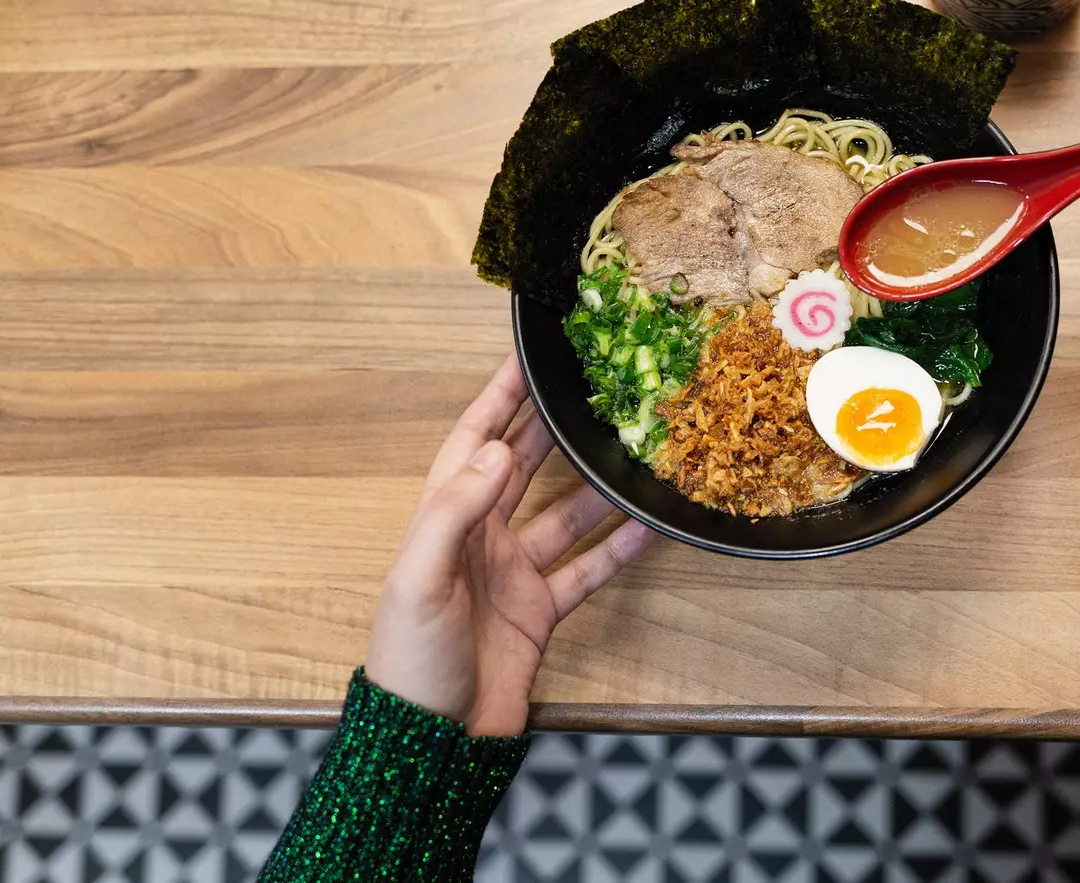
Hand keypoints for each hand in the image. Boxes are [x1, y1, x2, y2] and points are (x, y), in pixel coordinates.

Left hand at [364, 354, 653, 735]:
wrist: (431, 742)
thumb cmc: (410, 660)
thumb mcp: (420, 579)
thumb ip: (455, 511)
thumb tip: (499, 449)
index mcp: (443, 520)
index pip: (472, 441)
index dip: (498, 398)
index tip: (527, 357)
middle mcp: (480, 539)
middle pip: (523, 468)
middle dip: (553, 427)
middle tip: (593, 390)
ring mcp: (514, 574)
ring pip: (566, 515)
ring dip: (597, 486)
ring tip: (634, 449)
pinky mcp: (541, 610)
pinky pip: (588, 568)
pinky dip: (619, 548)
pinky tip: (649, 525)